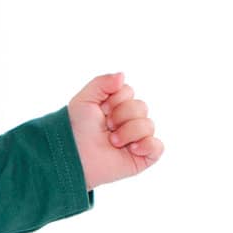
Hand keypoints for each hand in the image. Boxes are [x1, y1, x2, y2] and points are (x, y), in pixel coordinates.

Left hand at [67, 72, 163, 189]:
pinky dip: (147, 145)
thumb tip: (122, 75)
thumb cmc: (76, 129)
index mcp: (116, 107)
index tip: (101, 111)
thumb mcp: (85, 99)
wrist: (73, 155)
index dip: (115, 100)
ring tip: (113, 142)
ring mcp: (136, 140)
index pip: (129, 92)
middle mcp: (128, 122)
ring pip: (149, 125)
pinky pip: (158, 147)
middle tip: (106, 127)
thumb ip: (102, 82)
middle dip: (122, 115)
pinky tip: (132, 148)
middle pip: (141, 106)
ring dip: (128, 132)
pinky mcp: (141, 157)